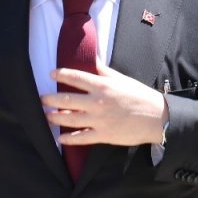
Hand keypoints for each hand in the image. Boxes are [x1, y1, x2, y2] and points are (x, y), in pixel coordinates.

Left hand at [41, 62, 167, 146]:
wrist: (156, 118)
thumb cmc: (139, 96)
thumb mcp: (122, 79)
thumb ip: (104, 71)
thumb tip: (92, 58)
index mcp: (102, 86)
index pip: (76, 77)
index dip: (61, 74)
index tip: (51, 74)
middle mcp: (97, 102)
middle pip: (66, 100)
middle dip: (50, 99)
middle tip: (41, 99)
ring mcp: (99, 120)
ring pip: (69, 119)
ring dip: (54, 118)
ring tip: (46, 116)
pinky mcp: (103, 135)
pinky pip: (81, 138)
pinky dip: (68, 139)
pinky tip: (60, 138)